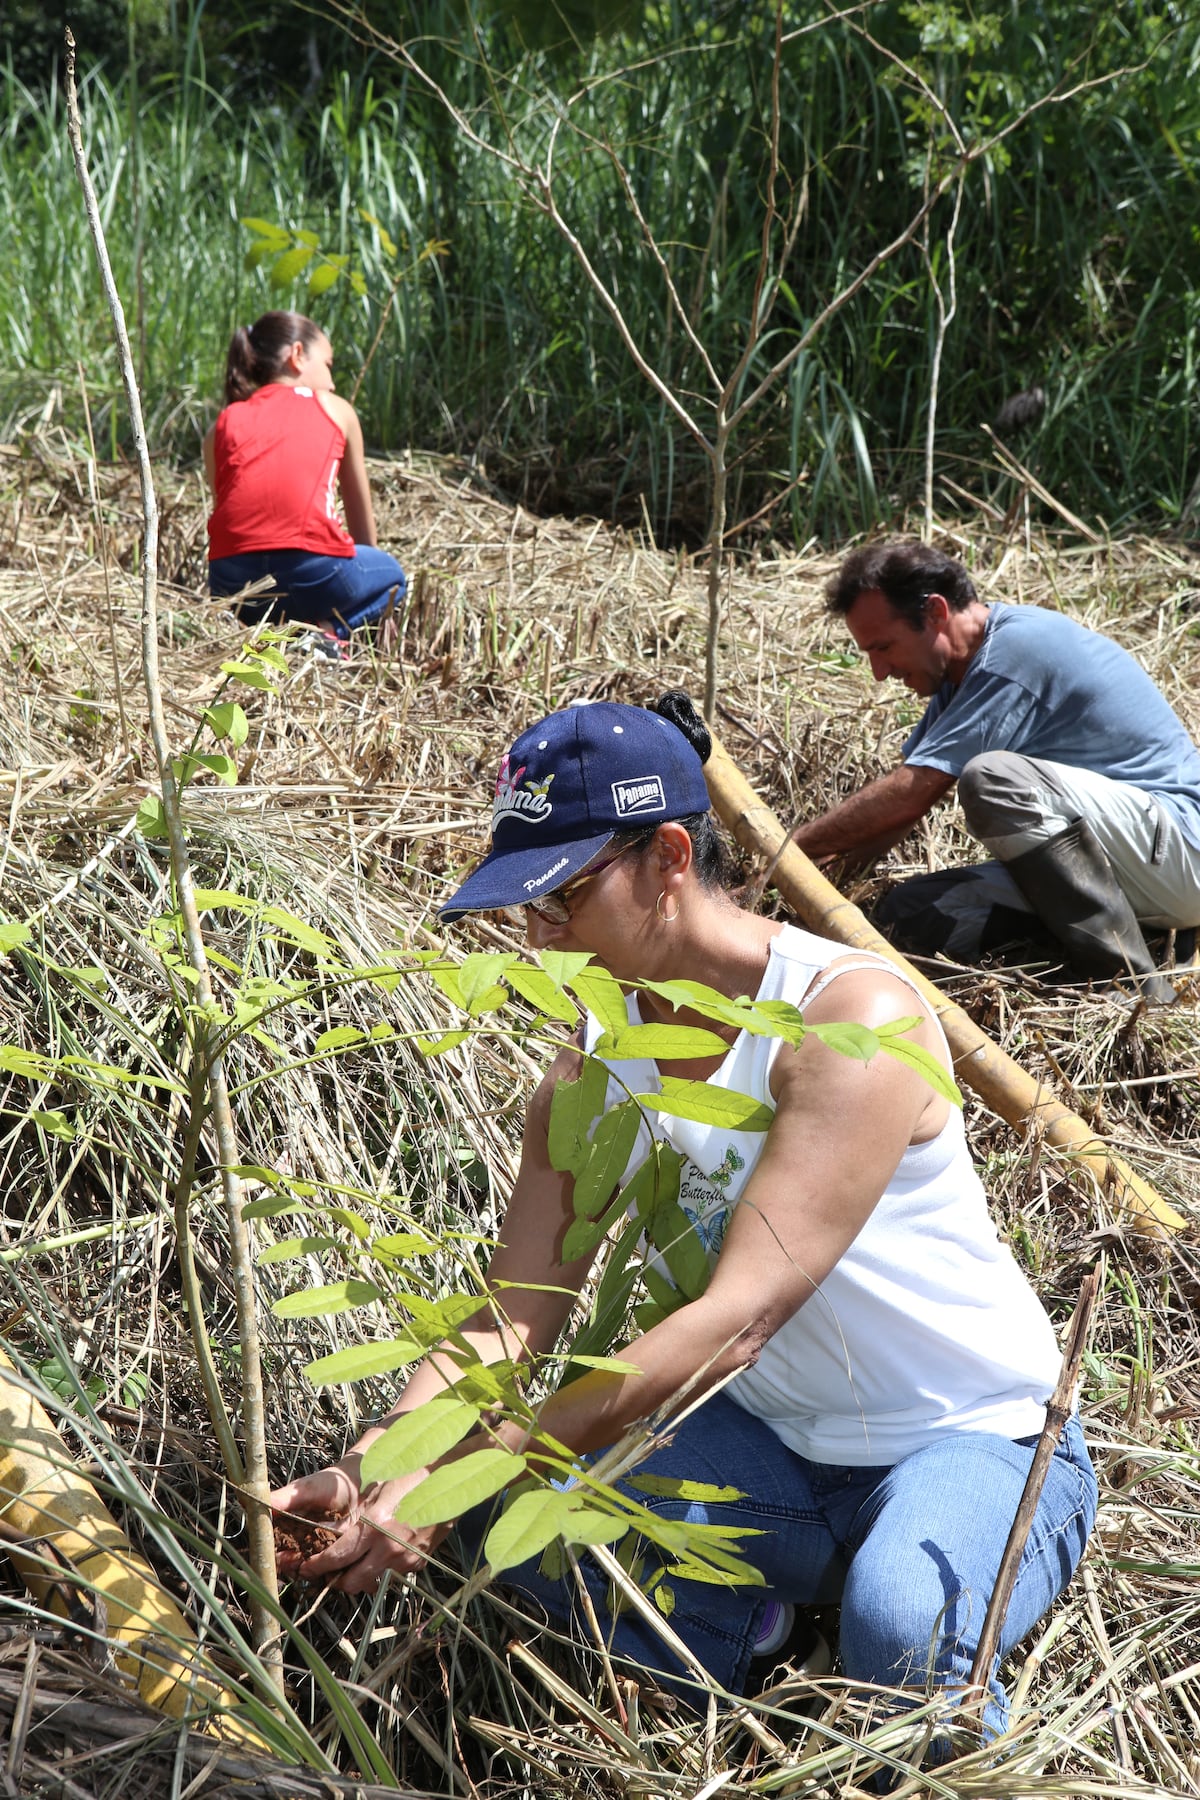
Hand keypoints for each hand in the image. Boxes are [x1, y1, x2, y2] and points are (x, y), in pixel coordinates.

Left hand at [269, 1453, 449, 1594]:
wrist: (453, 1465)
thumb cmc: (406, 1462)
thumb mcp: (369, 1474)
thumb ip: (330, 1497)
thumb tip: (276, 1502)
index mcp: (373, 1525)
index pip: (335, 1559)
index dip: (315, 1567)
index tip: (303, 1567)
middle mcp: (390, 1547)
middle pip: (351, 1582)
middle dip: (333, 1579)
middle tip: (322, 1570)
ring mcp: (408, 1557)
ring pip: (371, 1583)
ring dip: (356, 1576)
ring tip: (347, 1563)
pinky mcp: (420, 1560)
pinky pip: (391, 1575)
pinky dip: (379, 1570)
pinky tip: (374, 1554)